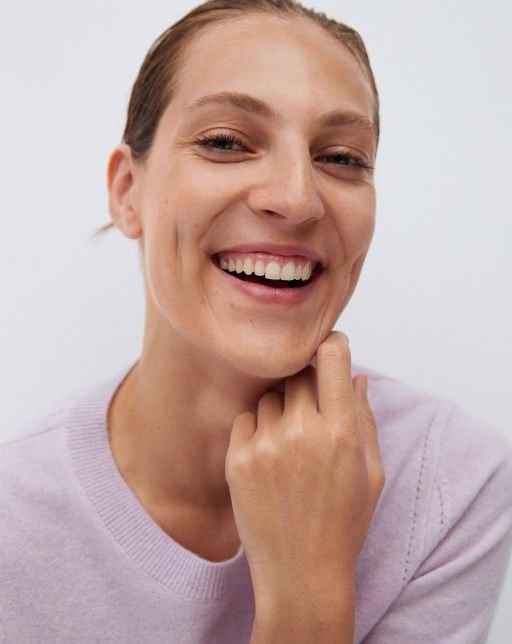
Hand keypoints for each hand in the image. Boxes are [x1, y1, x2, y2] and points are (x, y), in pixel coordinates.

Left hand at [225, 331, 384, 615]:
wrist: (300, 573)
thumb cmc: (344, 523)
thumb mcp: (370, 473)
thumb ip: (364, 418)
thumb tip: (358, 376)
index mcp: (341, 432)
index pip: (332, 358)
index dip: (332, 345)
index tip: (331, 348)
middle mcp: (301, 432)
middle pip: (297, 372)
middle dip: (307, 382)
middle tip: (312, 408)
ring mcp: (265, 444)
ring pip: (270, 395)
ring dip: (281, 406)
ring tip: (290, 442)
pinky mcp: (237, 459)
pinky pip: (246, 418)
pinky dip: (257, 427)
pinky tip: (269, 454)